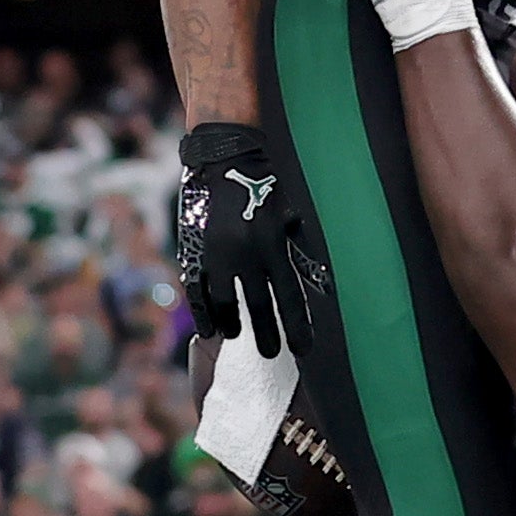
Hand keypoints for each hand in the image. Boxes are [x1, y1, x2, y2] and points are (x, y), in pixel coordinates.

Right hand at [172, 123, 303, 357]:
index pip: (289, 297)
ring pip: (225, 303)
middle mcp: (246, 254)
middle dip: (266, 335)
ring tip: (238, 338)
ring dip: (234, 325)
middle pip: (258, 307)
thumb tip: (319, 287)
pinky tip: (210, 330)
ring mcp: (218, 254)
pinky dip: (204, 312)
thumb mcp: (289, 218)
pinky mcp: (196, 250)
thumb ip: (299, 254)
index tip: (303, 348)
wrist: (225, 160)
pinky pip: (199, 290)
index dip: (297, 326)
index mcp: (273, 246)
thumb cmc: (263, 190)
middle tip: (270, 354)